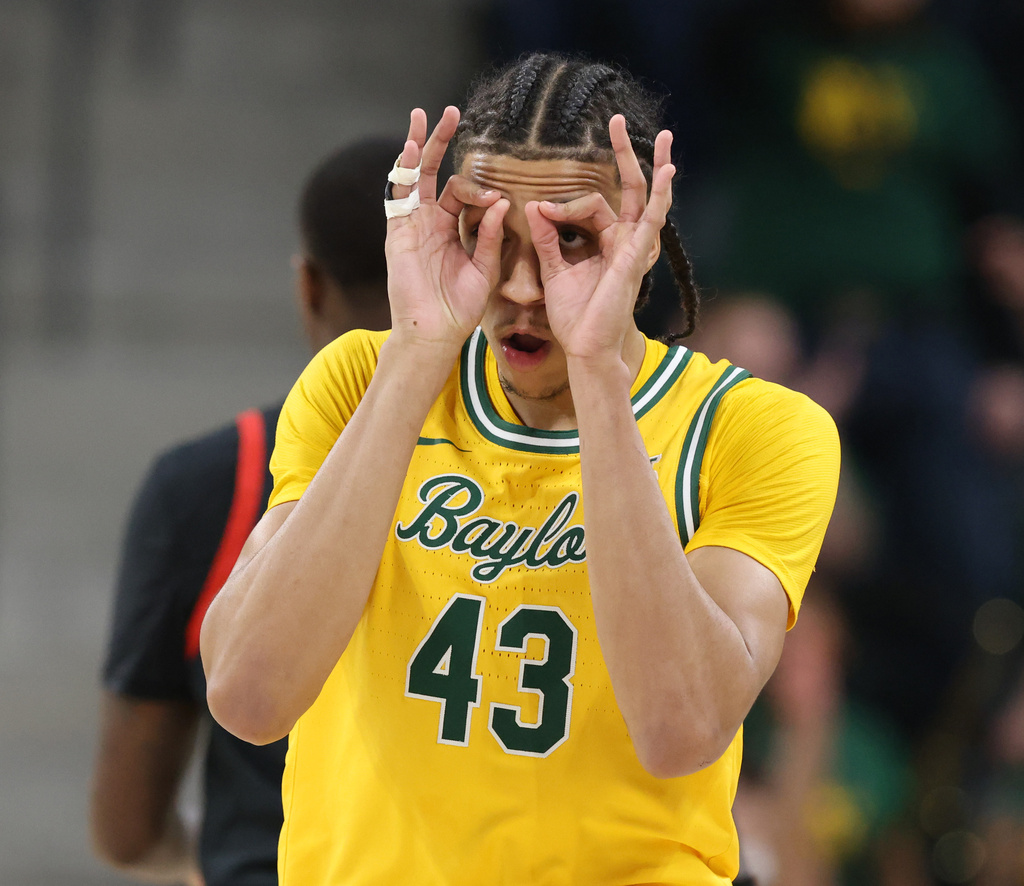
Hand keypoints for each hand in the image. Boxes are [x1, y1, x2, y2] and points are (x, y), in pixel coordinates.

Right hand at [385, 107, 508, 353]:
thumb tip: (502, 202)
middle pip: (435, 173)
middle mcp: (431, 223)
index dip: (481, 191)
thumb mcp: (485, 269)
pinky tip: (412, 149)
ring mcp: (412, 226)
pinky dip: (404, 172)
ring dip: (418, 147)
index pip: (464, 194)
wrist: (434, 333)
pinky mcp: (397, 233)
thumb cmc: (461, 308)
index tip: (495, 202)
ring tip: (423, 117)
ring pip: (412, 177)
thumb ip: (492, 237)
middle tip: (451, 112)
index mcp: (453, 230)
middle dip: (442, 142)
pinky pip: (398, 197)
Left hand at [525, 115, 674, 362]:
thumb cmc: (574, 316)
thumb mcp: (553, 270)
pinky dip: (660, 195)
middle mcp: (623, 240)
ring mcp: (633, 247)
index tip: (539, 210)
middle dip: (625, 154)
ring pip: (644, 197)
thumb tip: (534, 205)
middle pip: (628, 188)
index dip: (561, 205)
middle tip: (616, 120)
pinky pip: (652, 220)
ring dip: (652, 165)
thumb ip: (546, 238)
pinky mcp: (636, 256)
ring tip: (664, 135)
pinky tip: (667, 171)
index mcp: (604, 243)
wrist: (585, 346)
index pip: (589, 205)